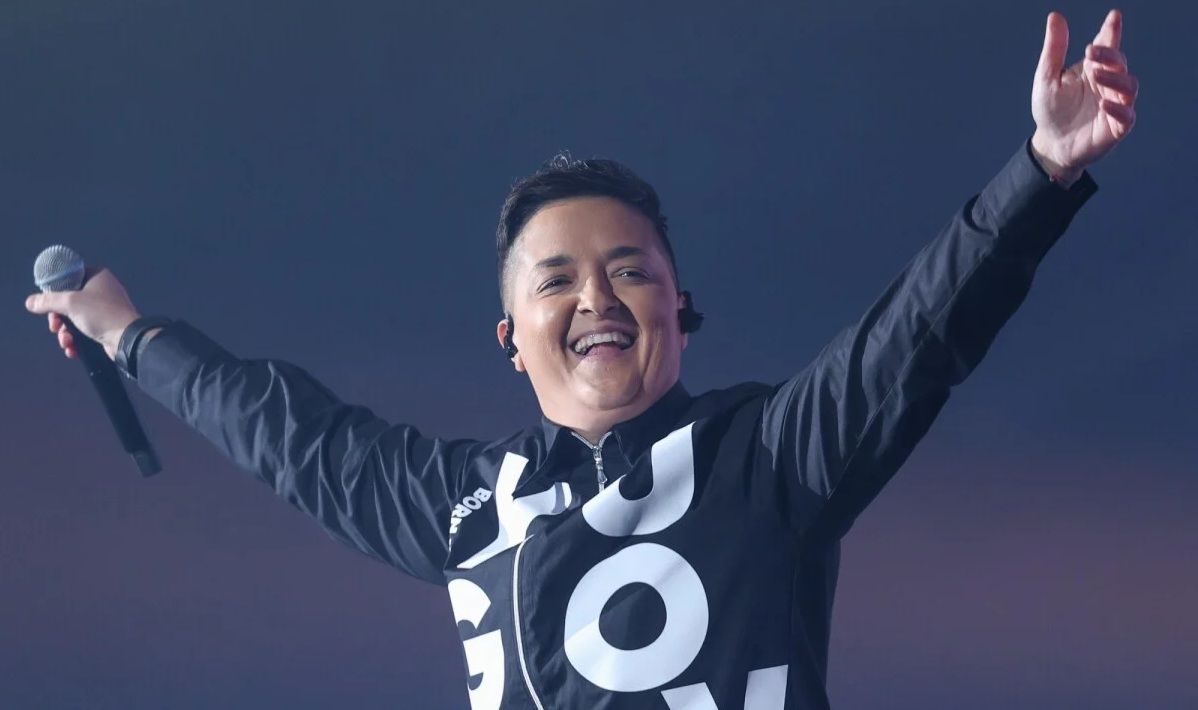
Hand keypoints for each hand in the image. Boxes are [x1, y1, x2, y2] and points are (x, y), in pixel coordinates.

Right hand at [24, 266, 140, 360]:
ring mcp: (106, 309)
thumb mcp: (70, 303)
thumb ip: (48, 301)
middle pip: (69, 302)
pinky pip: (86, 331)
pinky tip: (73, 350)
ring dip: (66, 333)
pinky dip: (77, 340)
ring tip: (66, 342)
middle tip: (55, 327)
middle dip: (58, 319)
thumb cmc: (100, 314)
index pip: (69, 278)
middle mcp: (103, 290)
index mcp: (98, 276)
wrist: (128, 339)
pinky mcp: (108, 326)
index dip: (56, 292)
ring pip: (75, 319)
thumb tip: (29, 302)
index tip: (48, 305)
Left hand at [1030, 9, 1137, 184]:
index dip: (1111, 31)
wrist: (1051, 143)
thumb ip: (1054, 49)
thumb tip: (1055, 16)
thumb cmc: (1051, 109)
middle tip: (1091, 52)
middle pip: (1119, 63)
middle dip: (1109, 55)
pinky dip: (1119, 109)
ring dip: (1115, 79)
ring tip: (1097, 76)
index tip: (1113, 17)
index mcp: (1093, 68)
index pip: (1107, 45)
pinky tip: (1104, 104)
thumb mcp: (1047, 77)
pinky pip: (1126, 116)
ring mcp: (1116, 104)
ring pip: (1129, 86)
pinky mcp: (1117, 126)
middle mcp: (1108, 83)